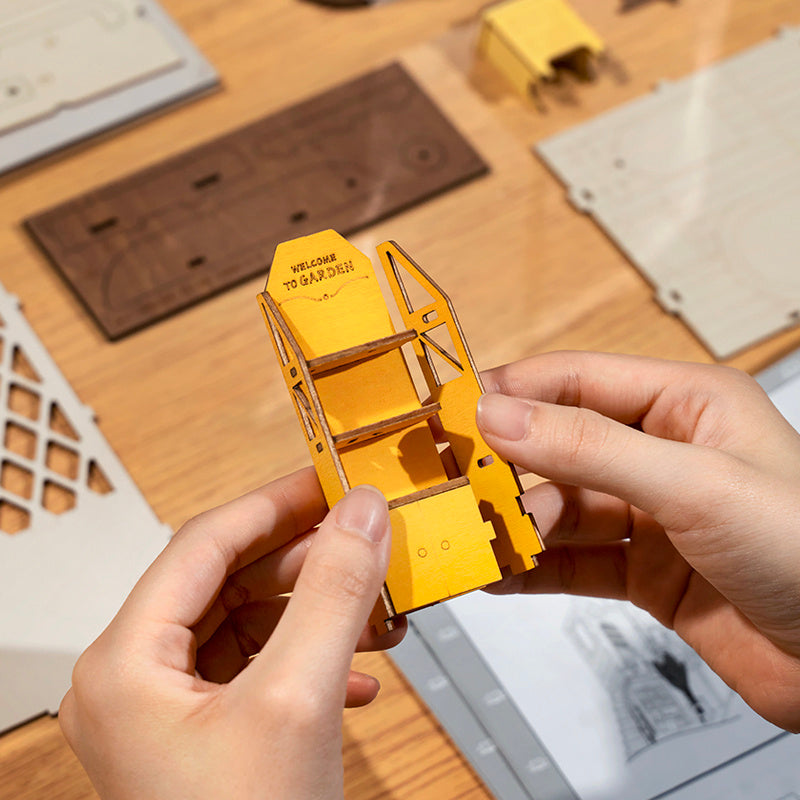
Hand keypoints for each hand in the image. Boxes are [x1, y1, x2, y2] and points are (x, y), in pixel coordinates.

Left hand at [59, 469, 400, 799]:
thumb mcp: (297, 702)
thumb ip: (331, 595)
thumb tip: (360, 519)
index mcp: (127, 664)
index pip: (203, 543)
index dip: (273, 503)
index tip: (326, 481)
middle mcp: (138, 680)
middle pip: (228, 578)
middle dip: (304, 558)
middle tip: (360, 536)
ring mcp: (172, 709)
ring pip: (249, 619)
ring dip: (315, 607)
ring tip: (370, 603)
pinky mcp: (209, 732)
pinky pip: (261, 662)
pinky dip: (311, 653)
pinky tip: (357, 668)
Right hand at [476, 351, 799, 730]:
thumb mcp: (693, 483)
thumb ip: (590, 448)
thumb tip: (503, 416)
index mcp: (683, 404)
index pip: (575, 381)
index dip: (512, 393)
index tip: (456, 414)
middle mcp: (662, 454)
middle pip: (558, 447)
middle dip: (508, 468)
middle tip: (459, 487)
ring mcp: (652, 515)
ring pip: (561, 508)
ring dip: (517, 524)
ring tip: (479, 538)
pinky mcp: (645, 571)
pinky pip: (573, 562)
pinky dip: (534, 568)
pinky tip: (502, 573)